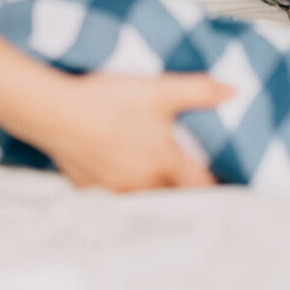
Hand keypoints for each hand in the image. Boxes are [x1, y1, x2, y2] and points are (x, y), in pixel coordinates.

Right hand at [41, 73, 234, 191]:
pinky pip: (115, 196)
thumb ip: (199, 91)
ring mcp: (115, 189)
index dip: (214, 184)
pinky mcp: (90, 188)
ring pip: (144, 199)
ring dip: (154, 193)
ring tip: (157, 180)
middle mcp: (143, 183)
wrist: (56, 113)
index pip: (200, 185)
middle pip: (173, 196)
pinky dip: (124, 190)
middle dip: (184, 191)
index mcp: (164, 162)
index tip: (222, 183)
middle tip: (191, 181)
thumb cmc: (108, 101)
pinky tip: (120, 175)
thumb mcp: (159, 90)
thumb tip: (233, 92)